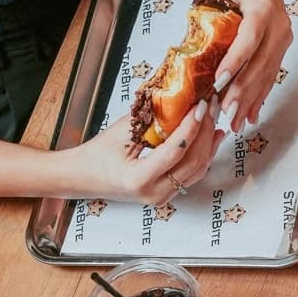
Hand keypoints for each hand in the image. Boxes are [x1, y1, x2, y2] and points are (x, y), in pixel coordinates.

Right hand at [72, 99, 221, 201]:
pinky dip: (203, 154)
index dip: (193, 125)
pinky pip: (192, 175)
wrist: (82, 178)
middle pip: (194, 162)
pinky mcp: (166, 195)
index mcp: (139, 179)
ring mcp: (162, 198)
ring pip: (198, 170)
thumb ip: (151, 119)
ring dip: (209, 143)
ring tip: (215, 118)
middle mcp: (154, 193)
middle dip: (206, 131)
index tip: (201, 104)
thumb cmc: (95, 156)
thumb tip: (178, 98)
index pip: (177, 150)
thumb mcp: (120, 132)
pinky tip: (211, 138)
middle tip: (212, 106)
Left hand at [212, 0, 292, 130]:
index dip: (235, 62)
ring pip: (267, 74)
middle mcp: (277, 24)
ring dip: (250, 100)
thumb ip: (206, 26)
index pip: (249, 39)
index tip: (220, 82)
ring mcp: (283, 38)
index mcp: (261, 7)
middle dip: (242, 91)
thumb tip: (187, 59)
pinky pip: (270, 76)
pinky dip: (259, 96)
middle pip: (260, 63)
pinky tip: (250, 114)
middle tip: (226, 112)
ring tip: (236, 121)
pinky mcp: (282, 49)